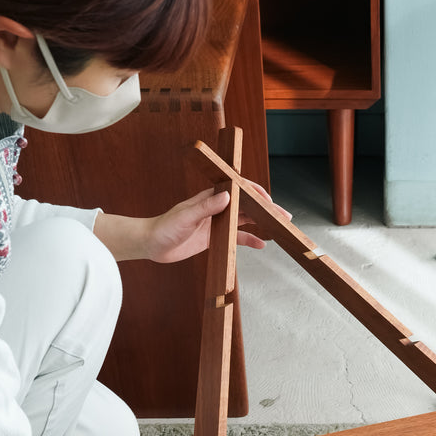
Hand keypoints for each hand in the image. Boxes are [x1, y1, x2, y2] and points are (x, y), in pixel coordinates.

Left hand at [146, 185, 292, 264]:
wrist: (151, 243)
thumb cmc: (164, 227)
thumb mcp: (186, 217)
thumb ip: (206, 207)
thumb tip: (227, 195)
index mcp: (210, 198)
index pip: (238, 190)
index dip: (255, 194)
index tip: (269, 201)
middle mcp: (216, 207)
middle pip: (246, 205)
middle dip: (265, 209)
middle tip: (283, 216)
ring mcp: (216, 222)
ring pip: (245, 220)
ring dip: (261, 223)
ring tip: (278, 228)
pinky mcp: (214, 236)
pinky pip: (236, 236)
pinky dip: (249, 239)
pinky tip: (261, 244)